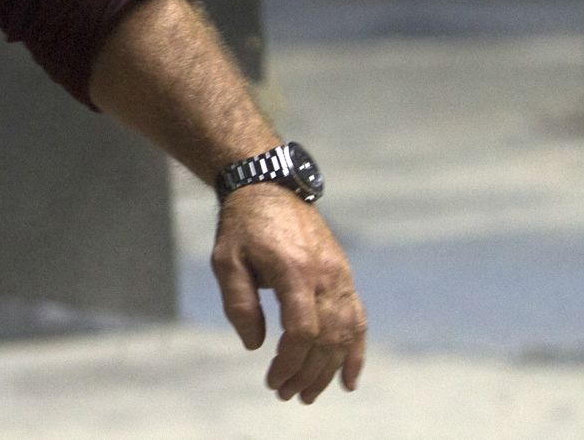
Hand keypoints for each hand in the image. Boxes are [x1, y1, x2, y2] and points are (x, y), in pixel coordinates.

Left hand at [211, 185, 366, 402]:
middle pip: (327, 338)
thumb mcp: (225, 260)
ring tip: (308, 394)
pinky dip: (356, 351)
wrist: (269, 188)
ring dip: (329, 369)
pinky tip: (348, 379)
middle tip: (285, 394)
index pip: (303, 330)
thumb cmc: (242, 226)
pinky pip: (358, 319)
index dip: (290, 361)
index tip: (272, 378)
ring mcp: (340, 275)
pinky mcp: (344, 276)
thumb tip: (255, 346)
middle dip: (307, 373)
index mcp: (294, 270)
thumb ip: (239, 303)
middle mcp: (324, 275)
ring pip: (345, 334)